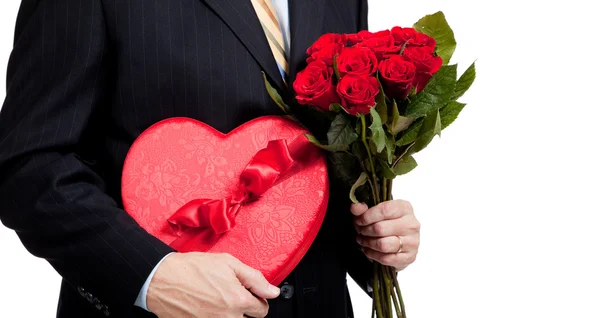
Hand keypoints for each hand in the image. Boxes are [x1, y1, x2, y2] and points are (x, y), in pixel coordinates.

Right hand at [147, 252, 279, 317]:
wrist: (161, 279)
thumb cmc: (191, 269)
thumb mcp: (228, 263)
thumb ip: (254, 278)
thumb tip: (273, 291)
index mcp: (238, 301)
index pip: (262, 310)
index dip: (257, 299)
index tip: (250, 294)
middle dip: (244, 310)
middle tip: (231, 296)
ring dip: (230, 314)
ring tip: (218, 300)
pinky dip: (215, 317)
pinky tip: (207, 307)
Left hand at [351, 200, 420, 270]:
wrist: (400, 239)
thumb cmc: (388, 223)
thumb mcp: (376, 211)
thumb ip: (363, 209)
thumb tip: (354, 207)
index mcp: (405, 208)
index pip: (384, 210)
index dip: (367, 216)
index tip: (358, 220)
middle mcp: (411, 224)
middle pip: (380, 229)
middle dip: (365, 231)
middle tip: (360, 231)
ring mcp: (412, 242)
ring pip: (382, 245)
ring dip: (368, 243)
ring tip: (363, 240)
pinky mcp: (409, 257)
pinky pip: (386, 258)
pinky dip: (373, 255)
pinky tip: (368, 250)